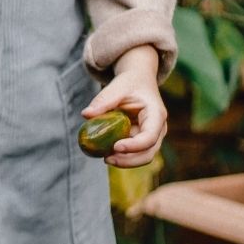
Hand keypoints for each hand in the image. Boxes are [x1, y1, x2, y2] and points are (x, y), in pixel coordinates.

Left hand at [81, 46, 166, 167]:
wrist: (138, 81)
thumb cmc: (130, 83)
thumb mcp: (117, 87)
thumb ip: (103, 100)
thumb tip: (86, 114)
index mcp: (156, 114)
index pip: (150, 136)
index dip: (134, 146)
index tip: (116, 147)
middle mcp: (158, 129)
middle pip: (148, 153)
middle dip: (128, 160)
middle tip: (107, 159)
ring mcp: (151, 137)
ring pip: (142, 157)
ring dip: (124, 161)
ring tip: (105, 158)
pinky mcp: (141, 141)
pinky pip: (134, 154)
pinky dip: (121, 157)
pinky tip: (105, 153)